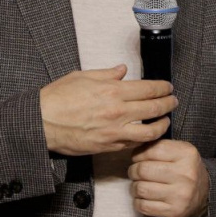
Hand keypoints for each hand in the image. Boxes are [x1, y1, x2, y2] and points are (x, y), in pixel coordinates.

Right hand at [39, 65, 175, 155]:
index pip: (149, 89)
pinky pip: (133, 143)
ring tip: (166, 120)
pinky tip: (147, 134)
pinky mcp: (108, 146)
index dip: (163, 88)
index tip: (168, 87)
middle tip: (173, 101)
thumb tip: (122, 70)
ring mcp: (114, 131)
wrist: (41, 123)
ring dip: (162, 124)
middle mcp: (117, 112)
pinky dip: (144, 139)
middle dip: (168, 104)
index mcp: (112, 91)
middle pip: (154, 108)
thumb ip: (106, 73)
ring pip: (150, 131)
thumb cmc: (57, 99)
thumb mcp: (82, 76)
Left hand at [129, 139, 208, 216]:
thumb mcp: (179, 150)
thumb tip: (134, 147)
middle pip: (143, 170)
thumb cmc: (184, 169)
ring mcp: (180, 195)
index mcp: (186, 154)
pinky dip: (138, 202)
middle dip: (133, 171)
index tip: (138, 158)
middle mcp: (185, 174)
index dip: (139, 154)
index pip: (152, 150)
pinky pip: (144, 206)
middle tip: (135, 172)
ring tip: (139, 185)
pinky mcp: (174, 212)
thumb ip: (158, 145)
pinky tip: (143, 198)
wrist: (204, 194)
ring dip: (135, 187)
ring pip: (141, 189)